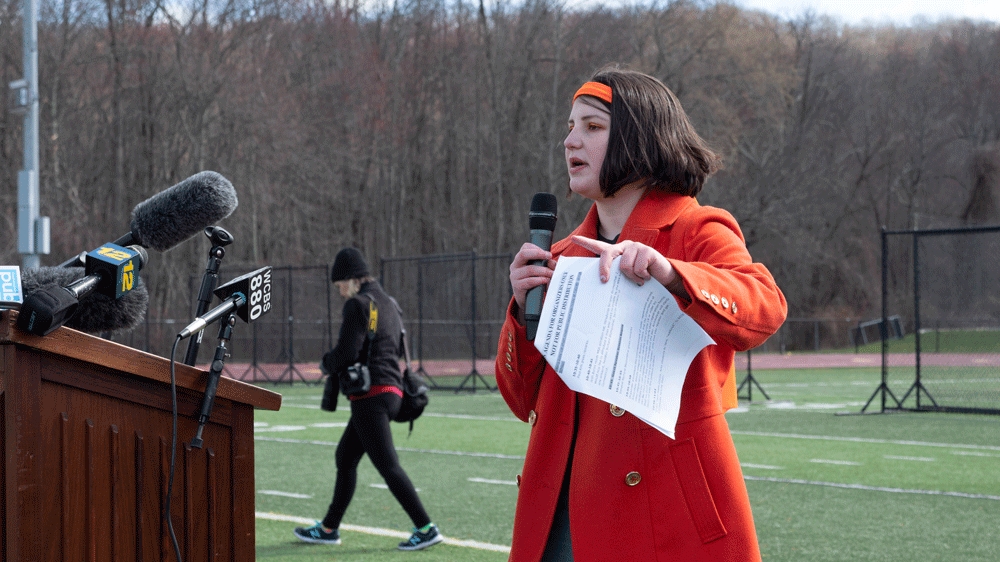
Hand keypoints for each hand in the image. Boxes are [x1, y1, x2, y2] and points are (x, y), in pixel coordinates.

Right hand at [509, 242, 554, 320]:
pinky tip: (546, 280)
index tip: (548, 254)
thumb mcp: (542, 271)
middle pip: (523, 254)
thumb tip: (553, 263)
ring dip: (543, 271)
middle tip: (549, 256)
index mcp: (521, 259)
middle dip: (538, 254)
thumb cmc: (537, 281)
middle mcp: (515, 265)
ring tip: (552, 274)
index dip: (537, 248)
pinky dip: (539, 280)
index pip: (525, 247)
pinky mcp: (517, 286)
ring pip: (530, 269)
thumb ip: (547, 264)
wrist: (529, 300)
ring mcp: (514, 276)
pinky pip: (529, 281)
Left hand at [571, 235, 686, 296]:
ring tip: (639, 280)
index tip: (574, 238)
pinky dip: (641, 277)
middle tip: (604, 281)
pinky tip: (647, 277)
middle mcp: (625, 247)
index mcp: (617, 253)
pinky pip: (637, 267)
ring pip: (624, 265)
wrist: (665, 280)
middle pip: (608, 253)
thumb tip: (602, 283)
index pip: (599, 246)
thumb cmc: (642, 279)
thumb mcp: (625, 278)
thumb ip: (615, 275)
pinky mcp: (647, 251)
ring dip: (631, 278)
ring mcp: (636, 247)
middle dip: (604, 268)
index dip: (586, 242)